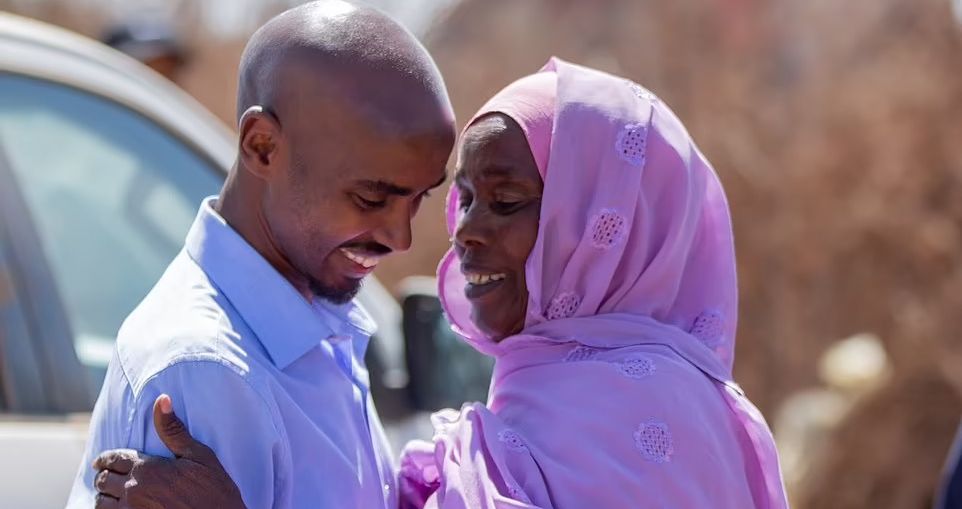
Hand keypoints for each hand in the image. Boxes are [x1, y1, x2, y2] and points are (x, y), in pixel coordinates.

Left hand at [92, 394, 246, 508]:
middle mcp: (133, 491)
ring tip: (111, 495)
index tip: (100, 461)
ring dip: (104, 497)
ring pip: (101, 503)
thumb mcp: (199, 456)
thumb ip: (173, 430)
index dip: (104, 459)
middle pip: (103, 481)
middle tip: (108, 477)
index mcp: (147, 469)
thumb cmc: (214, 491)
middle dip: (104, 476)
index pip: (113, 459)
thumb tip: (162, 399)